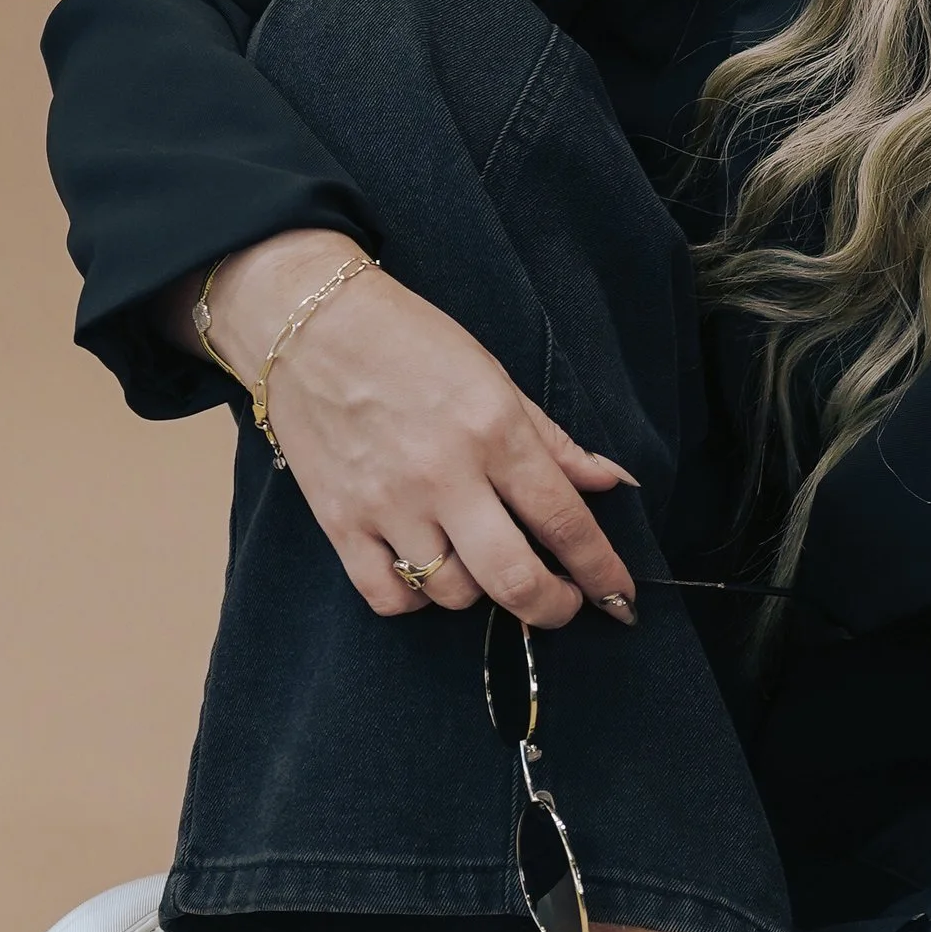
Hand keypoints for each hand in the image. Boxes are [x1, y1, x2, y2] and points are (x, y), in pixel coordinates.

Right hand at [187, 232, 637, 625]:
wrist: (310, 324)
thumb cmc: (410, 342)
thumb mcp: (495, 378)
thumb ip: (555, 442)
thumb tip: (614, 483)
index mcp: (494, 431)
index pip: (565, 521)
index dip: (602, 571)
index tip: (620, 598)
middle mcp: (445, 475)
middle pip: (514, 579)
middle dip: (554, 607)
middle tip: (564, 604)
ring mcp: (388, 504)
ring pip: (454, 595)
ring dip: (480, 592)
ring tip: (480, 561)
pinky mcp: (340, 522)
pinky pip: (390, 597)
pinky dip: (416, 598)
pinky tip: (425, 571)